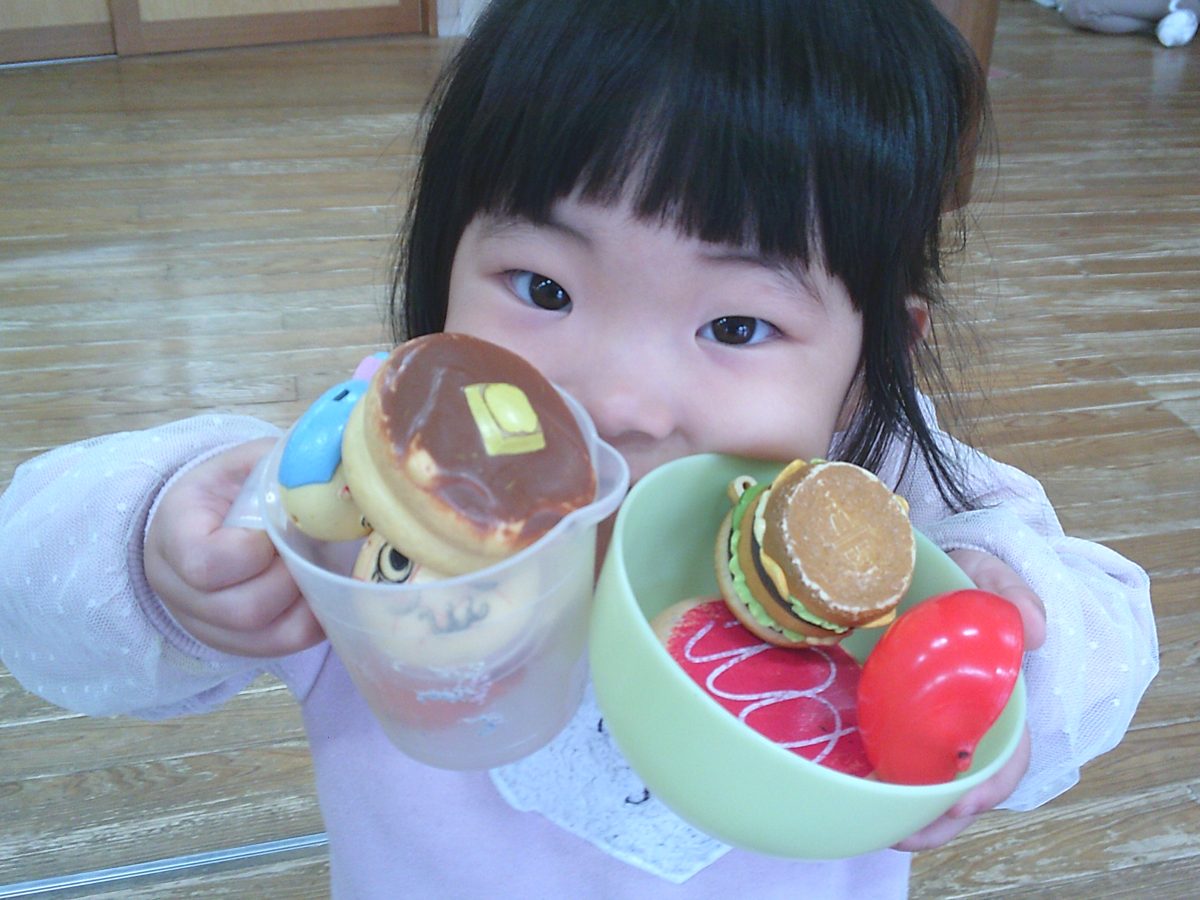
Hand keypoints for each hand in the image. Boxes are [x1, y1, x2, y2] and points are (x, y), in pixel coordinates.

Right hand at [144, 438, 324, 656]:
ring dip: (303, 606)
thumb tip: (341, 465)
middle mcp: (177, 588)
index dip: (252, 552)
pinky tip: (322, 596)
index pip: (205, 563)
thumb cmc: (231, 487)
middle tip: (311, 553)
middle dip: (289, 582)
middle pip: (239, 609)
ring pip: (260, 637)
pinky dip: (308, 625)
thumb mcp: (248, 462)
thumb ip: (282, 465)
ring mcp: (201, 623)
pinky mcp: (231, 642)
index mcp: (174, 533)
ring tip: (319, 572)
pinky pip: (275, 649)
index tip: (278, 529)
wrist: (204, 517)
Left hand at [892, 548, 1045, 851]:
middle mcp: (967, 719)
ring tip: (879, 832)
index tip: (962, 805)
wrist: (916, 561)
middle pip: (966, 784)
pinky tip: (855, 794)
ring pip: (928, 781)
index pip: (1009, 755)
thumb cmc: (963, 578)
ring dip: (909, 814)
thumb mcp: (990, 577)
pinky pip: (892, 756)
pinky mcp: (892, 714)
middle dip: (941, 819)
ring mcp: (929, 721)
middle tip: (904, 836)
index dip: (991, 786)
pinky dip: (879, 783)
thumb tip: (1033, 630)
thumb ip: (1012, 595)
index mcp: (999, 698)